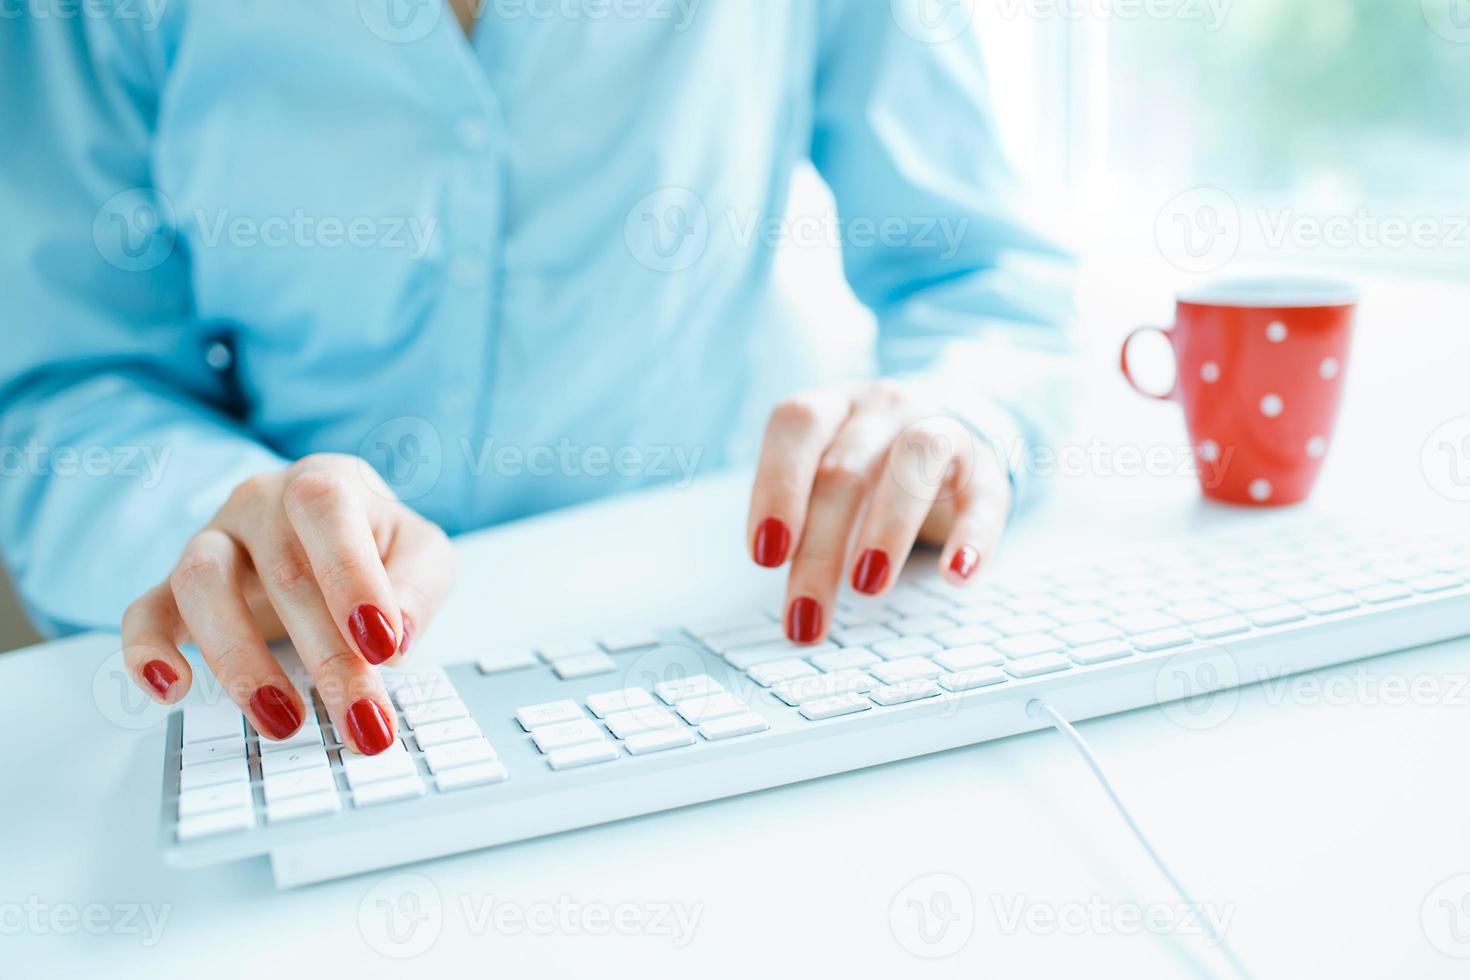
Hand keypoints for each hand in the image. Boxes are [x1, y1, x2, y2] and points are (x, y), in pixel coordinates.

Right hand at [122, 454, 457, 753]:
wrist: (326, 529)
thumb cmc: (377, 542)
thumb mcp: (421, 553)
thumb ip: (419, 586)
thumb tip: (396, 636)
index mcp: (325, 482)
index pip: (325, 510)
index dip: (351, 575)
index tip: (382, 645)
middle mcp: (260, 503)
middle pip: (283, 572)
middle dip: (328, 659)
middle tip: (361, 720)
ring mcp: (212, 541)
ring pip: (202, 585)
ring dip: (243, 662)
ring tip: (285, 721)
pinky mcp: (173, 586)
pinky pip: (144, 612)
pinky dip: (146, 650)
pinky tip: (173, 690)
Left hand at [747, 381, 1010, 642]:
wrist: (945, 437)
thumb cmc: (865, 468)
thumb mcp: (822, 478)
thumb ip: (801, 523)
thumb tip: (791, 604)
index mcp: (830, 406)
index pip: (796, 426)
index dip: (776, 486)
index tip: (765, 555)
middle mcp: (882, 406)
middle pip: (846, 468)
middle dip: (820, 548)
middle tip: (806, 614)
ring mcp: (938, 427)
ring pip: (916, 461)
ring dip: (887, 528)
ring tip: (866, 587)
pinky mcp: (985, 467)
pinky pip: (982, 498)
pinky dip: (972, 538)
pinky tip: (956, 577)